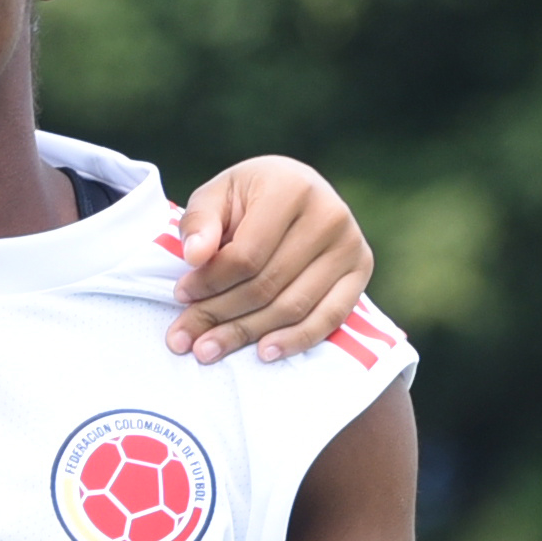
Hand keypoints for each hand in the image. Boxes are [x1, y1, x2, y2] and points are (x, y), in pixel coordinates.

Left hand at [162, 155, 377, 365]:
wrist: (294, 192)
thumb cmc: (247, 198)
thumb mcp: (215, 197)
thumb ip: (200, 223)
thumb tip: (194, 256)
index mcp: (291, 188)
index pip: (246, 255)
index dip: (210, 283)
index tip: (180, 296)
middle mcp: (329, 214)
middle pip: (267, 285)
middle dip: (219, 315)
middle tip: (182, 337)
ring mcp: (350, 243)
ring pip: (293, 306)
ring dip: (247, 334)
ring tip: (208, 350)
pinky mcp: (362, 268)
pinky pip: (330, 316)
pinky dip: (296, 339)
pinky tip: (264, 352)